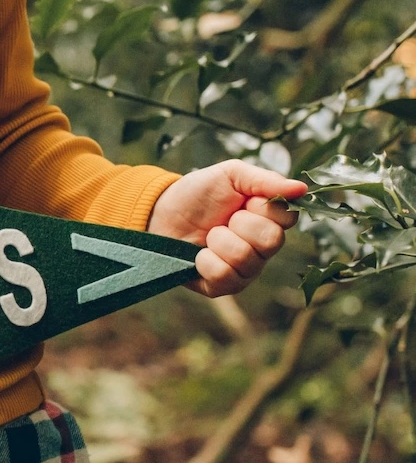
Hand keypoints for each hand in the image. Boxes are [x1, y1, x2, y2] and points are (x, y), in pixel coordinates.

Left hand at [147, 160, 308, 297]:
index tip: (243, 200)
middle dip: (241, 223)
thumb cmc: (199, 194)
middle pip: (272, 241)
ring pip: (245, 258)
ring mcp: (245, 270)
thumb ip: (265, 180)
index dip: (262, 207)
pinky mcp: (223, 287)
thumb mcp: (231, 175)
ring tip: (209, 234)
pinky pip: (224, 276)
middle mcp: (263, 249)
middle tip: (225, 218)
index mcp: (270, 220)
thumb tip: (301, 188)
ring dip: (220, 240)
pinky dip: (206, 260)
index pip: (288, 218)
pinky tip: (198, 254)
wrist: (161, 213)